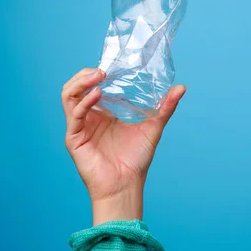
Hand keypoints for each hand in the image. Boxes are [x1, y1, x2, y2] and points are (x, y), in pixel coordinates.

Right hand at [62, 68, 185, 224]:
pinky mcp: (73, 138)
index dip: (97, 73)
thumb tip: (181, 88)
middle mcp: (87, 117)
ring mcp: (78, 126)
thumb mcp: (152, 127)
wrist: (127, 185)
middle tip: (103, 70)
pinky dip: (84, 102)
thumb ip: (165, 107)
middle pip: (75, 87)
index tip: (112, 65)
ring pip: (68, 96)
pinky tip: (97, 95)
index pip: (91, 85)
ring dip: (81, 82)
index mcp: (101, 112)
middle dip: (85, 74)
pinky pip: (74, 114)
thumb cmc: (136, 160)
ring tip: (97, 76)